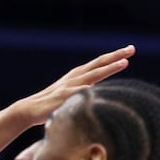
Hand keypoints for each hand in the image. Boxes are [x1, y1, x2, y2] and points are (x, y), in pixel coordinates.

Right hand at [13, 46, 133, 125]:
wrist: (28, 110)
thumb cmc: (51, 105)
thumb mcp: (71, 95)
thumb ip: (84, 92)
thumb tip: (99, 94)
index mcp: (77, 76)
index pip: (99, 64)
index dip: (114, 57)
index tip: (129, 50)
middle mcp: (74, 78)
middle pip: (98, 64)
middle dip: (115, 56)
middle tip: (131, 49)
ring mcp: (69, 86)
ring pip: (92, 75)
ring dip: (108, 68)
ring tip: (124, 63)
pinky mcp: (63, 97)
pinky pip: (80, 91)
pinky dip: (91, 87)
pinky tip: (101, 84)